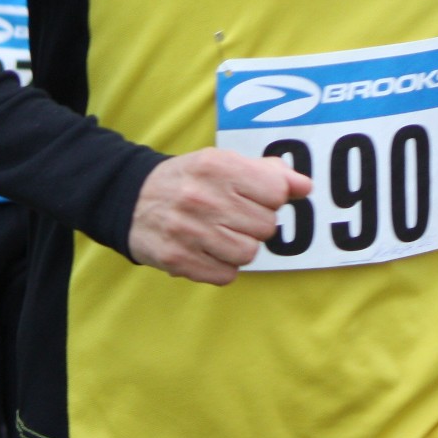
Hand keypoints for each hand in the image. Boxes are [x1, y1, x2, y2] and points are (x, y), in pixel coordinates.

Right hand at [127, 148, 312, 285]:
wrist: (131, 199)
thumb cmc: (189, 180)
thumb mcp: (224, 163)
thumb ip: (268, 173)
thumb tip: (305, 187)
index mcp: (217, 166)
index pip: (276, 192)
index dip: (270, 198)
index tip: (254, 197)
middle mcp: (202, 197)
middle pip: (265, 226)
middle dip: (255, 223)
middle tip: (233, 216)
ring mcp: (188, 230)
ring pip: (248, 253)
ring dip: (241, 247)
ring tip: (221, 234)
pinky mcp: (178, 259)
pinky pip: (227, 275)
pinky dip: (223, 266)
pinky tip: (208, 250)